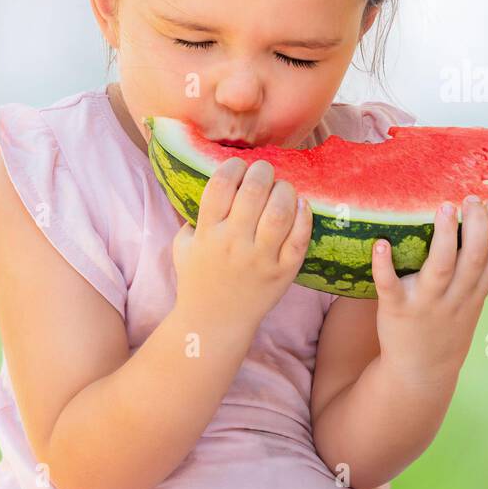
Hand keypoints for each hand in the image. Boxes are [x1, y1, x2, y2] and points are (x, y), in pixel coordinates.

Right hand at [172, 156, 313, 327]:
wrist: (214, 322)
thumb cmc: (198, 279)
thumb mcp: (183, 246)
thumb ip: (194, 217)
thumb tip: (214, 185)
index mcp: (208, 233)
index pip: (221, 186)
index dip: (233, 167)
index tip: (239, 166)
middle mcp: (234, 244)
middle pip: (254, 192)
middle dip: (262, 171)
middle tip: (265, 171)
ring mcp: (261, 259)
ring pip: (280, 212)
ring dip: (284, 190)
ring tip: (282, 187)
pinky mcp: (283, 272)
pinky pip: (300, 238)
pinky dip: (304, 216)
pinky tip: (300, 204)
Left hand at [370, 194, 487, 381]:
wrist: (420, 373)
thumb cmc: (446, 328)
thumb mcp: (472, 304)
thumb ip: (478, 273)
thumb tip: (482, 226)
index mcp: (475, 293)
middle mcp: (455, 297)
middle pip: (475, 257)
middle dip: (477, 225)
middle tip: (471, 199)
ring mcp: (426, 303)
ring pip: (441, 267)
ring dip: (445, 236)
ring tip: (445, 207)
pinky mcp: (396, 310)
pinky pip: (390, 286)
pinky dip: (384, 265)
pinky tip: (381, 243)